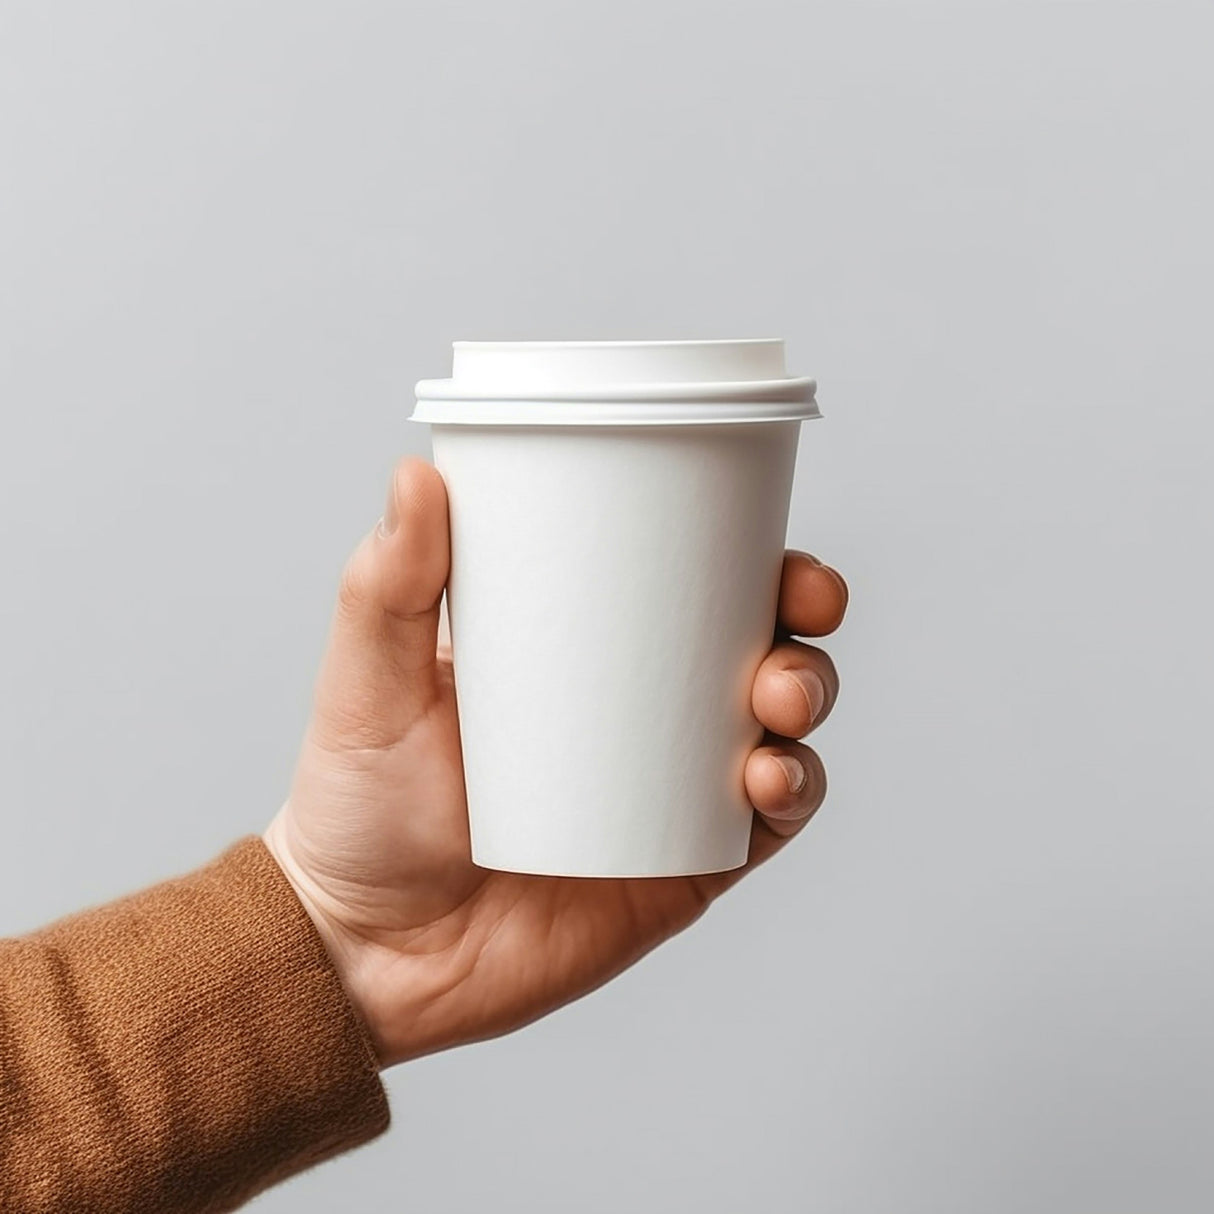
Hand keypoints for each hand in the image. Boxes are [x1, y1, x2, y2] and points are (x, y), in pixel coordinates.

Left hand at [264, 458, 847, 1067]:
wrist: (367, 955)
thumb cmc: (359, 811)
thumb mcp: (370, 684)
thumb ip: (386, 587)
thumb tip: (415, 474)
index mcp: (584, 652)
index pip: (685, 585)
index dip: (749, 556)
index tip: (770, 539)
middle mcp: (642, 714)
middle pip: (757, 646)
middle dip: (802, 621)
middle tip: (796, 613)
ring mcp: (670, 791)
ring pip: (780, 729)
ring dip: (809, 697)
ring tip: (776, 704)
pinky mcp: (685, 867)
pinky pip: (766, 826)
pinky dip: (794, 794)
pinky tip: (773, 781)